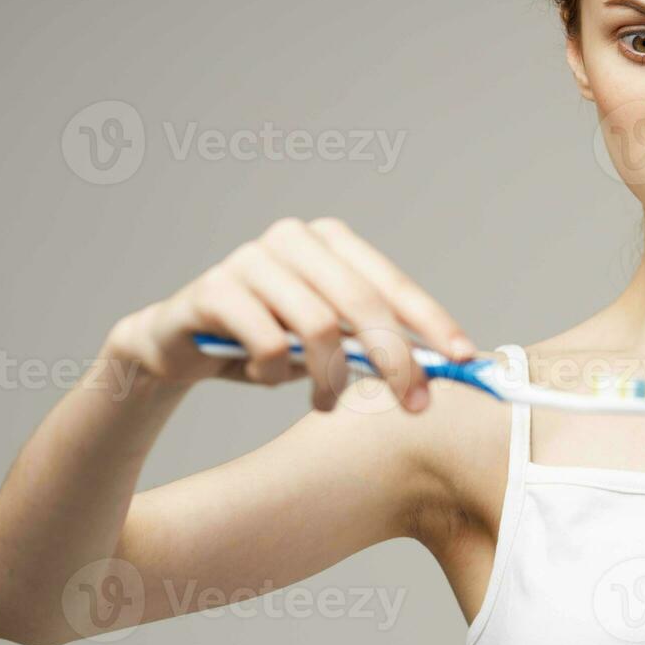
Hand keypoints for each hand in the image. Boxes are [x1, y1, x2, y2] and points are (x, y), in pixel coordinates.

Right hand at [106, 218, 473, 412]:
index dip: (433, 322)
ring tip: (324, 402)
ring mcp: (252, 258)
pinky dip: (275, 372)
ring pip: (319, 328)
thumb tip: (441, 367)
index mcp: (331, 242)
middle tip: (415, 405)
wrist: (179, 343)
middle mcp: (294, 239)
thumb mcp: (329, 342)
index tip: (465, 358)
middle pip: (363, 306)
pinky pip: (267, 343)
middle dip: (397, 361)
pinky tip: (266, 375)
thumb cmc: (268, 340)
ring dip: (329, 379)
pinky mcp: (214, 287)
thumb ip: (374, 342)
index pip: (393, 284)